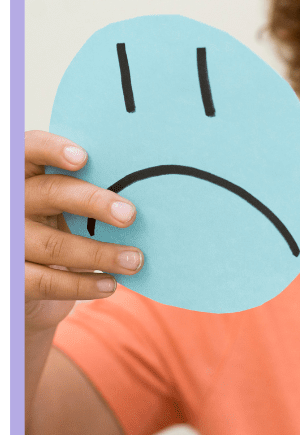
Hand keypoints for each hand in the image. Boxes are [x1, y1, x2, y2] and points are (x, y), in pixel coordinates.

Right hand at [24, 131, 143, 333]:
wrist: (31, 284)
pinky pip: (46, 282)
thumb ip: (90, 192)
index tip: (83, 158)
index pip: (29, 149)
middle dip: (94, 202)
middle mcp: (11, 204)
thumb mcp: (66, 207)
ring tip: (135, 260)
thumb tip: (149, 190)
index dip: (51, 150)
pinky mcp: (11, 278)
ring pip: (54, 244)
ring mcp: (9, 242)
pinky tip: (110, 285)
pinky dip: (83, 285)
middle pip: (50, 193)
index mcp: (26, 176)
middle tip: (130, 215)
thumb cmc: (59, 230)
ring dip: (101, 254)